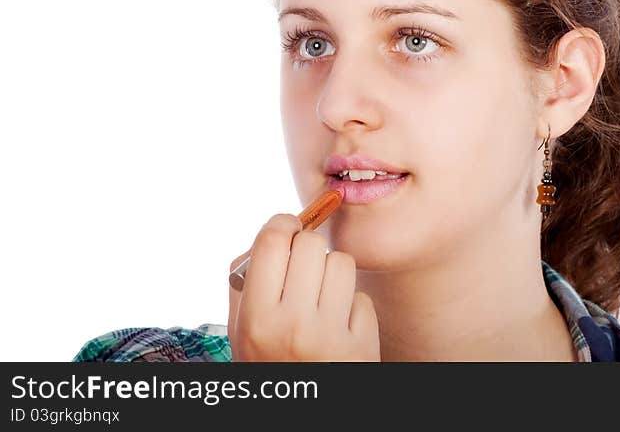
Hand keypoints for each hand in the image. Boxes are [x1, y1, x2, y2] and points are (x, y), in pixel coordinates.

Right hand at [227, 213, 380, 360]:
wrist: (300, 419)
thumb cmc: (268, 367)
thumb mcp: (241, 333)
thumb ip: (245, 285)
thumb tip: (269, 235)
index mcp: (256, 319)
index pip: (273, 240)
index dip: (281, 224)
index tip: (286, 227)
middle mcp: (293, 327)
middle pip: (311, 243)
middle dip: (307, 247)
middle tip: (303, 265)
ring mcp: (331, 338)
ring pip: (342, 263)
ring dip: (332, 273)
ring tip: (321, 298)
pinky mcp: (363, 347)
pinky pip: (362, 297)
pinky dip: (351, 307)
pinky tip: (339, 327)